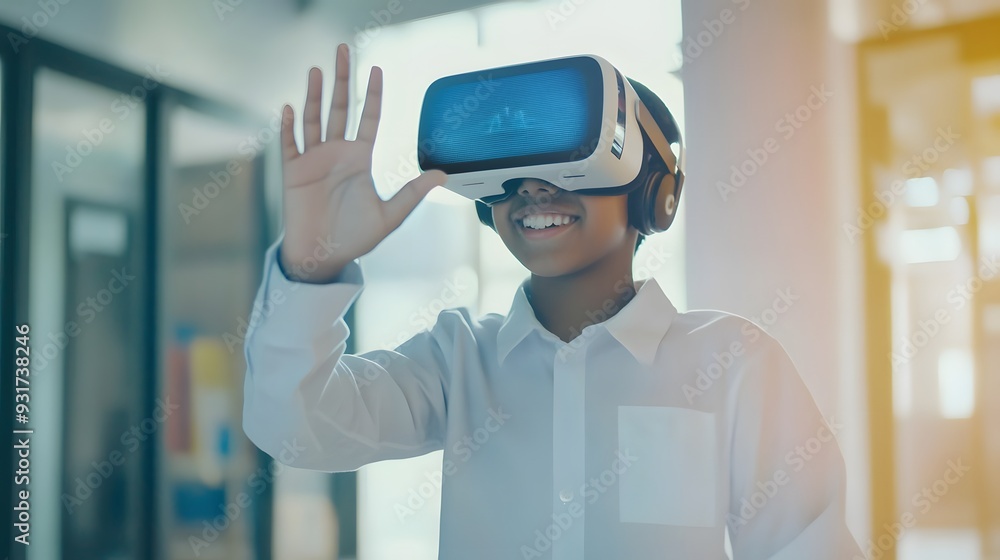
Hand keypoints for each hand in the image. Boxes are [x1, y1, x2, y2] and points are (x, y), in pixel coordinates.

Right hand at [278, 43, 446, 282]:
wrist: (324, 256)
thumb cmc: (355, 238)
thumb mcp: (390, 215)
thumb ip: (412, 193)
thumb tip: (443, 174)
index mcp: (359, 159)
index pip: (368, 118)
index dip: (373, 95)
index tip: (377, 69)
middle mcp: (337, 153)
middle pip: (339, 108)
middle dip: (342, 80)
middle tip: (344, 50)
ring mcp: (313, 159)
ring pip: (314, 118)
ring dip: (314, 94)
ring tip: (318, 70)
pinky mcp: (294, 171)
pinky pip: (289, 143)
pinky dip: (288, 126)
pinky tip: (290, 107)